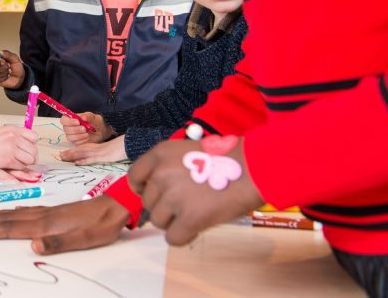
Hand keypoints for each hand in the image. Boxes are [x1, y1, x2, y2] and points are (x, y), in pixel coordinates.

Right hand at [0, 50, 24, 89]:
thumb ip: (8, 55)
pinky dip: (4, 78)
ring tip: (8, 72)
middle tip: (8, 67)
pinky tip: (5, 77)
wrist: (18, 77)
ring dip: (4, 73)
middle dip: (3, 67)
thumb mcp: (15, 59)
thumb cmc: (15, 67)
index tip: (3, 61)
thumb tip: (0, 52)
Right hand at [0, 126, 38, 171]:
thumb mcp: (0, 134)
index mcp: (12, 129)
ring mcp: (11, 147)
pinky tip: (8, 165)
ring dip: (24, 164)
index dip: (31, 145)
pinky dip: (17, 169)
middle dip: (30, 157)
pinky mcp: (8, 159)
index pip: (34, 136)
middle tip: (22, 160)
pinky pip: (21, 166)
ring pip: (30, 159)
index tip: (26, 150)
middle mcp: (14, 136)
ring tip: (14, 163)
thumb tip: (26, 146)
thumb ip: (13, 138)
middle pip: (34, 150)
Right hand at [0, 195, 128, 253]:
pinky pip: (27, 209)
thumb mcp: (83, 240)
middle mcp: (43, 216)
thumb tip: (32, 247)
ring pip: (15, 212)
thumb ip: (57, 243)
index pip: (11, 229)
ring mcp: (48, 211)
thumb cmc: (101, 226)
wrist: (115, 206)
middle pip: (7, 219)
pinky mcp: (55, 210)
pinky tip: (13, 209)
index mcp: (46, 225)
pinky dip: (14, 210)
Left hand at [60, 137, 126, 164]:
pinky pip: (92, 159)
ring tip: (63, 157)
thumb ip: (98, 154)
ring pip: (83, 153)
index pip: (81, 148)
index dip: (72, 151)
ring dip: (72, 155)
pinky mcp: (103, 157)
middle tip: (59, 155)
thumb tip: (89, 159)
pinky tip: (77, 163)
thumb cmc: (117, 148)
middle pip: (79, 150)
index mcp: (95, 147)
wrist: (127, 144)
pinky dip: (84, 161)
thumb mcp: (106, 151)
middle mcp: (95, 148)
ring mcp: (99, 152)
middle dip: (69, 153)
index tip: (63, 153)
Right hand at [61, 112, 110, 144]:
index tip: (78, 122)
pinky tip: (88, 137)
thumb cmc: (94, 122)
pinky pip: (76, 143)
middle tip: (84, 128)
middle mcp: (68, 128)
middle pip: (66, 129)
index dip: (69, 121)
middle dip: (75, 129)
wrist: (101, 131)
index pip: (64, 120)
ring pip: (70, 137)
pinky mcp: (75, 143)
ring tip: (87, 133)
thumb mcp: (93, 117)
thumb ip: (87, 116)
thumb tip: (82, 117)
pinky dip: (82, 140)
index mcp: (70, 119)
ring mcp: (71, 136)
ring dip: (79, 136)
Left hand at [128, 137, 263, 245]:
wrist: (252, 167)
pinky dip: (183, 236)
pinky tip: (195, 229)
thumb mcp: (187, 150)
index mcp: (159, 154)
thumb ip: (168, 166)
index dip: (142, 188)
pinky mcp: (190, 218)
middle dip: (163, 206)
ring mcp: (174, 197)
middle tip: (185, 203)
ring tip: (193, 213)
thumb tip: (157, 188)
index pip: (135, 177)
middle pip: (148, 202)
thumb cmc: (225, 159)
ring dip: (173, 221)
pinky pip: (173, 238)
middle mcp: (161, 174)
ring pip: (159, 221)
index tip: (155, 194)